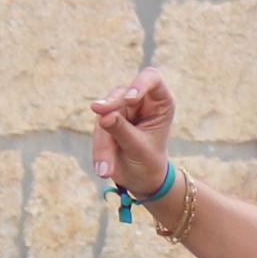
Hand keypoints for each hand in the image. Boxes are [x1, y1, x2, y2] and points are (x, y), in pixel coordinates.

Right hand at [88, 68, 178, 194]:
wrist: (141, 178)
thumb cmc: (149, 161)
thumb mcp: (140, 148)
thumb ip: (123, 131)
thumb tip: (104, 116)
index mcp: (159, 101)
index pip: (151, 79)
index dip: (140, 84)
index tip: (130, 98)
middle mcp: (139, 100)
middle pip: (119, 96)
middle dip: (110, 111)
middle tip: (103, 122)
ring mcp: (120, 108)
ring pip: (103, 115)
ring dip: (103, 143)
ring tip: (106, 170)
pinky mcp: (105, 119)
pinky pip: (97, 130)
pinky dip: (99, 150)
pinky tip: (102, 169)